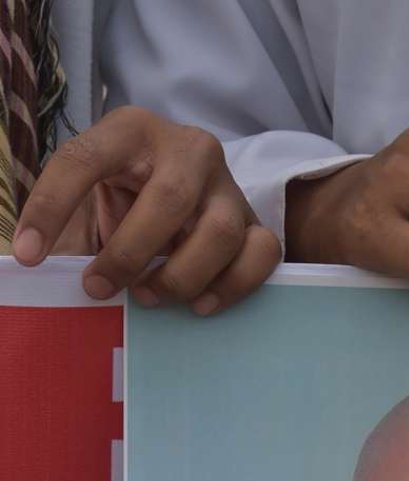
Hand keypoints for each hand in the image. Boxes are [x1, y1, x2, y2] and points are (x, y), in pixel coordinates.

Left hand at [13, 106, 280, 314]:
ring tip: (150, 296)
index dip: (51, 207)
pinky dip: (231, 286)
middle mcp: (188, 149)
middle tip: (101, 288)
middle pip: (169, 200)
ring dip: (181, 276)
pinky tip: (200, 304)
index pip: (84, 159)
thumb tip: (44, 271)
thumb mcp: (94, 200)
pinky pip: (261, 254)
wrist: (185, 199)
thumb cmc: (129, 203)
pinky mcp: (256, 221)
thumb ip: (72, 228)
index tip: (31, 255)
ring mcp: (228, 186)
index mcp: (132, 130)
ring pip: (219, 233)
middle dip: (130, 254)